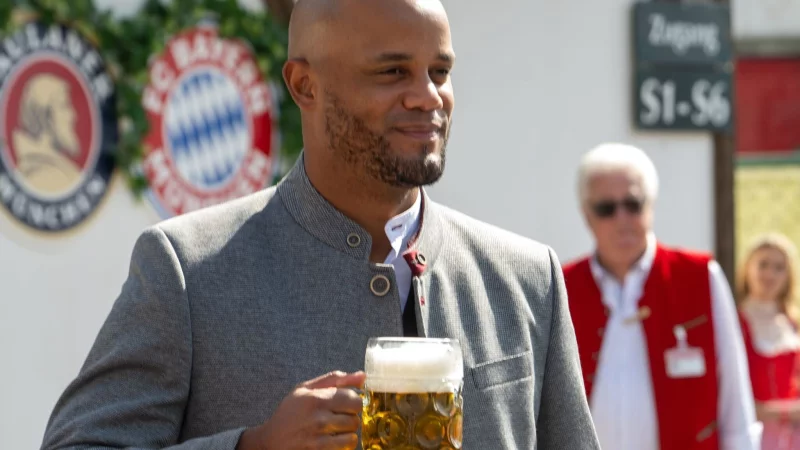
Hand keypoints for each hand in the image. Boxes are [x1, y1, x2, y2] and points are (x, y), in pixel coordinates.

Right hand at [237, 371, 365, 449]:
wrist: (269, 441)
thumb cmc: (289, 412)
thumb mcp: (305, 389)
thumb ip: (334, 380)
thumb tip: (362, 376)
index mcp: (316, 399)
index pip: (354, 399)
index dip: (352, 402)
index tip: (344, 404)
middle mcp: (318, 419)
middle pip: (355, 419)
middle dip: (349, 418)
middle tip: (338, 418)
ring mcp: (318, 439)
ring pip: (352, 436)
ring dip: (346, 434)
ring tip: (334, 431)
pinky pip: (345, 449)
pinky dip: (342, 446)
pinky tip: (330, 441)